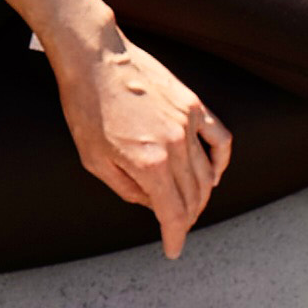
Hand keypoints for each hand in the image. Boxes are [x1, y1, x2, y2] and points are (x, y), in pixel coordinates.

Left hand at [54, 28, 232, 255]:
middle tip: (176, 228)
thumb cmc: (86, 106)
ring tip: (191, 207)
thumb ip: (126, 188)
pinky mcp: (193, 105)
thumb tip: (150, 203)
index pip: (172, 212)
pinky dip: (221, 162)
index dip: (175, 236)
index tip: (173, 249)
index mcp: (150, 164)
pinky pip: (220, 139)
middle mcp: (176, 146)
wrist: (94, 58)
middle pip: (193, 197)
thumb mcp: (93, 160)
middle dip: (186, 219)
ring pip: (207, 173)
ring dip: (201, 196)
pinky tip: (214, 174)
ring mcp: (189, 123)